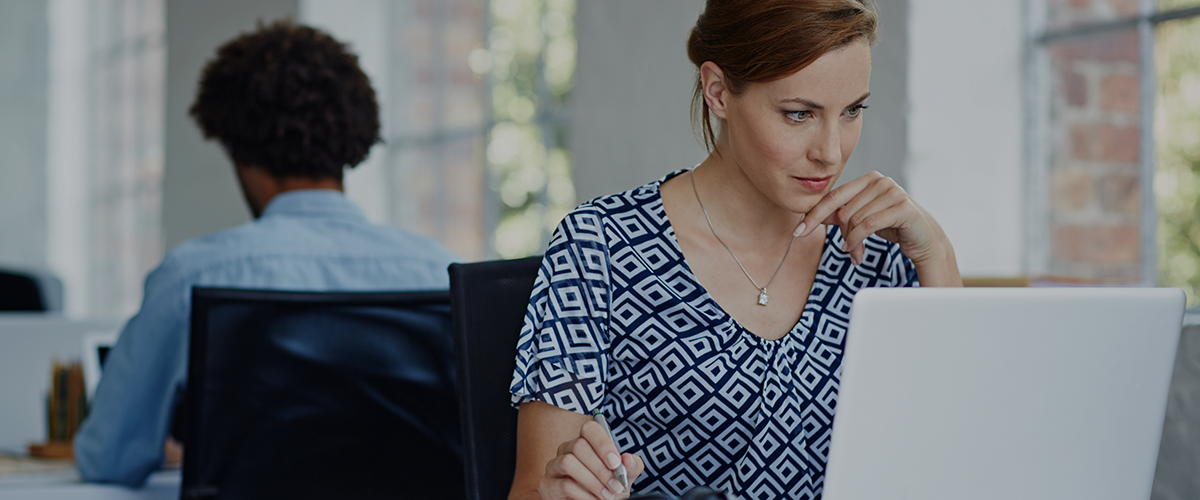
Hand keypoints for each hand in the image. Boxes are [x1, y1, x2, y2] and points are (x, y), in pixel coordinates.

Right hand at [537, 420, 645, 499]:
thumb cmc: (605, 490)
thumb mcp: (623, 479)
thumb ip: (630, 468)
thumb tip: (628, 459)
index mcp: (586, 442)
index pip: (589, 428)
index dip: (603, 443)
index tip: (616, 463)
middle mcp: (566, 449)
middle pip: (578, 445)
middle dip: (601, 469)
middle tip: (616, 486)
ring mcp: (554, 466)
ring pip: (568, 462)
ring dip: (592, 481)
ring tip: (606, 495)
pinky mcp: (547, 485)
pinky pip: (564, 484)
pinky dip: (583, 494)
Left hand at [799, 172, 958, 284]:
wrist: (924, 238)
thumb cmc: (892, 226)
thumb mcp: (862, 219)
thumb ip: (840, 215)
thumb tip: (811, 217)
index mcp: (867, 180)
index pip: (832, 197)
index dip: (813, 215)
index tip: (798, 231)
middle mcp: (879, 181)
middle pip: (843, 211)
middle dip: (841, 235)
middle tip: (846, 251)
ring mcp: (892, 191)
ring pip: (855, 220)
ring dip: (851, 243)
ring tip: (855, 254)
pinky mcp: (902, 206)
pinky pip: (868, 225)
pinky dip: (857, 241)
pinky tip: (856, 253)